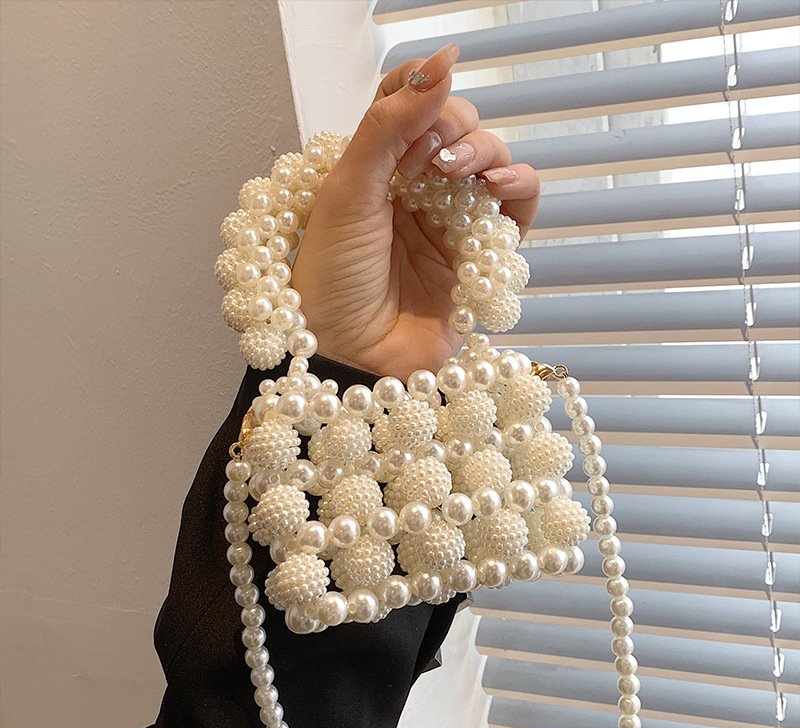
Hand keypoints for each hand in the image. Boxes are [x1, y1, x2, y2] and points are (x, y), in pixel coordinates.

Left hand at [290, 43, 540, 382]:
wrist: (348, 356)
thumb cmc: (330, 280)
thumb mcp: (346, 191)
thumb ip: (389, 126)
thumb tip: (439, 65)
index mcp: (376, 171)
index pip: (410, 108)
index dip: (421, 95)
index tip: (420, 102)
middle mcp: (416, 192)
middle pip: (458, 129)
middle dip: (452, 127)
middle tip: (430, 155)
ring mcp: (450, 224)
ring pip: (492, 163)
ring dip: (486, 152)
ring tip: (460, 170)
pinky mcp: (480, 258)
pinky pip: (516, 211)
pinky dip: (520, 187)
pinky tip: (499, 185)